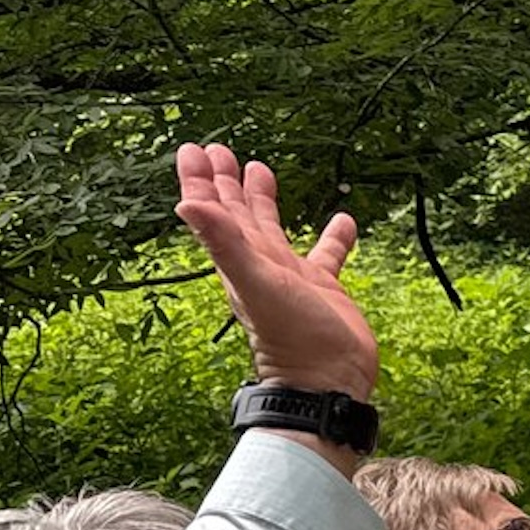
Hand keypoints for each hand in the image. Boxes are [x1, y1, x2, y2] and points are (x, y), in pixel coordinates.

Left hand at [175, 144, 374, 400]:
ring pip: (273, 227)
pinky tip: (343, 221)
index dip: (200, 180)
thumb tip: (187, 203)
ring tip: (262, 169)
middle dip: (226, 181)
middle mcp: (261, 263)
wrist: (329, 380)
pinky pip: (327, 254)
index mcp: (240, 259)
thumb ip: (223, 244)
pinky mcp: (324, 287)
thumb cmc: (294, 338)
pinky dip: (333, 236)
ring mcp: (292, 275)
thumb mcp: (256, 283)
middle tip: (218, 150)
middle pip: (236, 213)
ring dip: (266, 200)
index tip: (192, 149)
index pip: (213, 210)